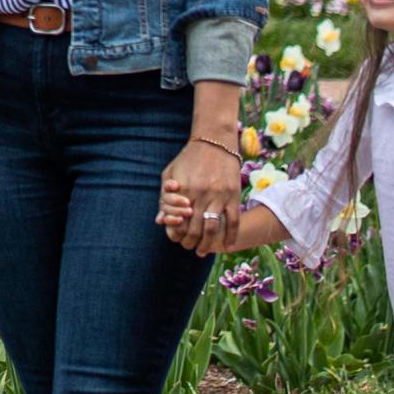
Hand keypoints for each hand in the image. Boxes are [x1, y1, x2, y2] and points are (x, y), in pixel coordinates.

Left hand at [155, 134, 241, 254]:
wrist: (214, 141)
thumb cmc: (188, 158)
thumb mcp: (170, 173)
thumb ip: (164, 197)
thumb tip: (159, 221)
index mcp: (184, 190)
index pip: (179, 221)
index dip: (177, 234)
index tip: (177, 240)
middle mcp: (201, 195)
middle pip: (195, 229)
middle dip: (191, 243)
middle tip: (190, 248)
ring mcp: (219, 196)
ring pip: (213, 228)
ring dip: (208, 244)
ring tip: (203, 251)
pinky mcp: (233, 196)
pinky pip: (234, 221)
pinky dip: (231, 236)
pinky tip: (228, 245)